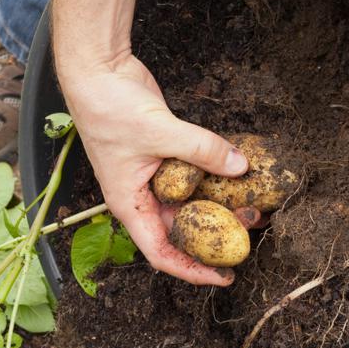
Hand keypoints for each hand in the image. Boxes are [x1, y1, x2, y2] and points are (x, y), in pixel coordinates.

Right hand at [59, 53, 250, 285]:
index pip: (162, 253)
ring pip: (190, 203)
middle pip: (181, 230)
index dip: (193, 270)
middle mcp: (142, 197)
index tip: (223, 277)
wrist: (97, 71)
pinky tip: (237, 176)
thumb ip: (203, 150)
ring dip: (218, 206)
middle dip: (215, 237)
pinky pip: (193, 176)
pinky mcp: (165, 156)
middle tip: (250, 234)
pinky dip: (213, 177)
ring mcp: (153, 177)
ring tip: (251, 207)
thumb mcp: (160, 131)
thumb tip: (240, 167)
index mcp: (131, 205)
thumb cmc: (109, 108)